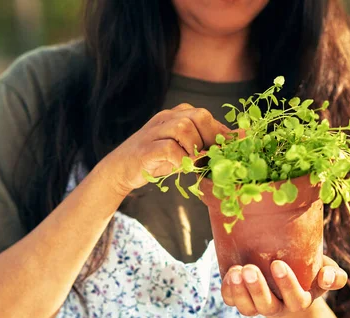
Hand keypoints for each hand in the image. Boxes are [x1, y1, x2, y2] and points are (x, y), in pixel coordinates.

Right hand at [99, 103, 230, 196]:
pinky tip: (178, 167)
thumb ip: (200, 145)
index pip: (206, 116)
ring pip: (184, 128)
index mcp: (176, 115)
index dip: (221, 133)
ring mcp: (153, 131)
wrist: (119, 170)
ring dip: (194, 148)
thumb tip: (229, 146)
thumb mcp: (180, 150)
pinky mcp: (145, 148)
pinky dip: (179, 160)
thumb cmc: (154, 161)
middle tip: (209, 158)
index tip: (227, 150)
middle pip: (199, 116)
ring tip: (193, 163)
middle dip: (210, 138)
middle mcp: (165, 118)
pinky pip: (169, 148)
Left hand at [221, 256, 347, 316]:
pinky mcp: (240, 299)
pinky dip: (227, 289)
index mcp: (299, 300)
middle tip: (250, 269)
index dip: (287, 285)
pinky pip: (231, 301)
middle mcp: (278, 306)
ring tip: (236, 271)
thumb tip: (327, 278)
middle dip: (257, 289)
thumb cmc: (308, 267)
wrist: (283, 266)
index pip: (296, 299)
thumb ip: (333, 275)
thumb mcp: (325, 268)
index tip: (277, 263)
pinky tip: (228, 273)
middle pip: (267, 306)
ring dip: (239, 291)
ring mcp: (257, 304)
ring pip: (247, 308)